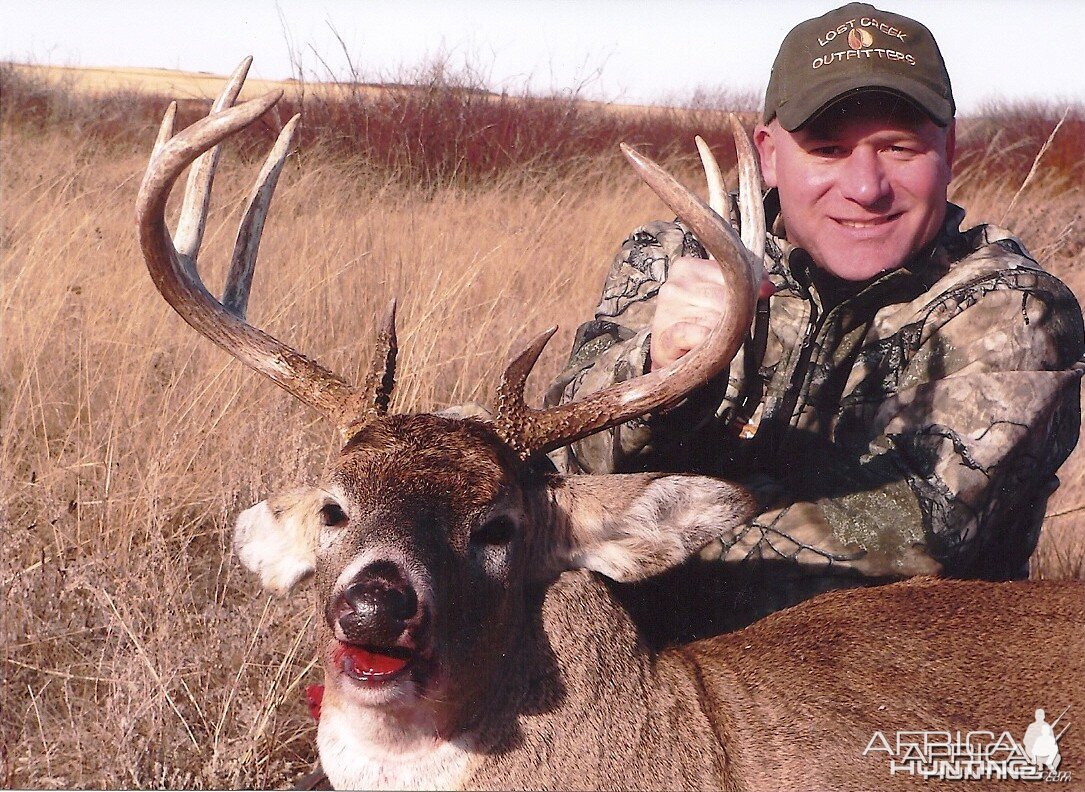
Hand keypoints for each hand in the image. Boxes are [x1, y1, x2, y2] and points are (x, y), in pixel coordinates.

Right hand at [649, 257, 773, 370]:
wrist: (667, 352)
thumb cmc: (695, 320)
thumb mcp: (717, 295)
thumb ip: (741, 285)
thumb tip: (768, 287)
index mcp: (686, 267)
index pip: (730, 273)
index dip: (745, 290)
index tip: (745, 304)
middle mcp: (675, 285)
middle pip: (726, 298)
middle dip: (734, 316)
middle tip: (725, 328)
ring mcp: (668, 310)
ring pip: (718, 320)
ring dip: (723, 334)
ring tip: (712, 338)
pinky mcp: (666, 336)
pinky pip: (701, 335)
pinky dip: (708, 341)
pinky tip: (704, 345)